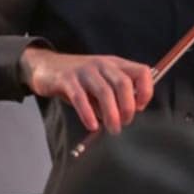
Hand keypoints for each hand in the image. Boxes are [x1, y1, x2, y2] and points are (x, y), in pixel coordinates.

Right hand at [20, 47, 153, 133]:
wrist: (47, 67)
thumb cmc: (79, 80)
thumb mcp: (102, 82)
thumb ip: (115, 96)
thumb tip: (127, 116)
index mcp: (116, 64)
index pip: (141, 72)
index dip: (146, 91)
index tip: (140, 108)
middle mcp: (103, 64)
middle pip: (124, 83)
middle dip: (127, 107)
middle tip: (124, 123)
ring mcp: (84, 71)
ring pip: (104, 92)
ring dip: (111, 114)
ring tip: (113, 129)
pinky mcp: (67, 80)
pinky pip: (80, 98)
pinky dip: (88, 114)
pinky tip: (92, 125)